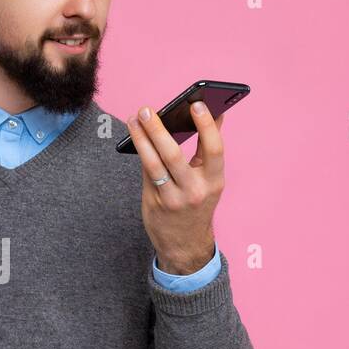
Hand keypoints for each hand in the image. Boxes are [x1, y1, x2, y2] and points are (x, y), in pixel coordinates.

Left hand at [125, 101, 226, 274]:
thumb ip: (207, 149)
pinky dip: (141, 153)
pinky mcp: (154, 204)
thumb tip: (212, 115)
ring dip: (141, 138)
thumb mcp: (210, 179)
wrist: (185, 244)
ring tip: (134, 120)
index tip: (197, 104)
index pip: (214, 149)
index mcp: (214, 181)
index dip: (206, 125)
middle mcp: (195, 191)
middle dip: (158, 129)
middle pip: (174, 155)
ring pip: (153, 164)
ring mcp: (173, 199)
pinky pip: (146, 174)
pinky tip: (136, 138)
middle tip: (146, 109)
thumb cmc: (197, 203)